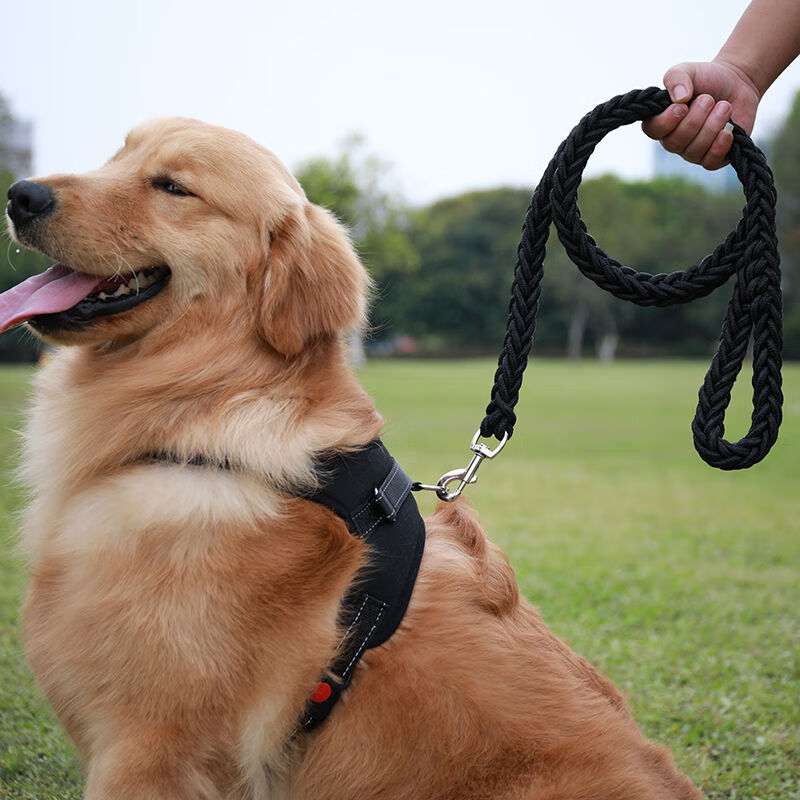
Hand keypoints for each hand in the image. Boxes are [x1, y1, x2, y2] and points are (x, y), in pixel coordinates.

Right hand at [643, 61, 760, 169]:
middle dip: (694, 120)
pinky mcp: (713, 158)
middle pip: (674, 143)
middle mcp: (674, 140)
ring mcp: (693, 151)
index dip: (666, 122)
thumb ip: (676, 78)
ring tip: (725, 107)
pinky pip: (710, 162)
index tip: (682, 105)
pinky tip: (729, 130)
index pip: (653, 130)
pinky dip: (720, 145)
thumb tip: (678, 98)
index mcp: (662, 120)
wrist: (738, 83)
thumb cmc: (707, 78)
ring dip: (712, 127)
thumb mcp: (688, 70)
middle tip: (709, 99)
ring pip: (694, 151)